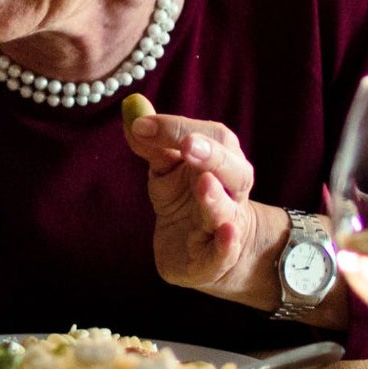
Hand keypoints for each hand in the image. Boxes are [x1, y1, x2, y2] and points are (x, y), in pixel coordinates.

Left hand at [122, 105, 277, 299]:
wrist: (197, 250)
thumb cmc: (184, 199)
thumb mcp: (165, 169)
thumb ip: (152, 143)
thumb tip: (132, 111)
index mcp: (222, 163)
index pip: (211, 137)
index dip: (179, 128)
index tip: (143, 124)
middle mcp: (231, 192)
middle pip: (235, 170)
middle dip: (213, 157)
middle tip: (190, 146)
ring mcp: (226, 225)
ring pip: (228, 211)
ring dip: (216, 198)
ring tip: (204, 183)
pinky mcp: (215, 258)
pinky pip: (225, 250)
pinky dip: (226, 241)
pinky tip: (225, 230)